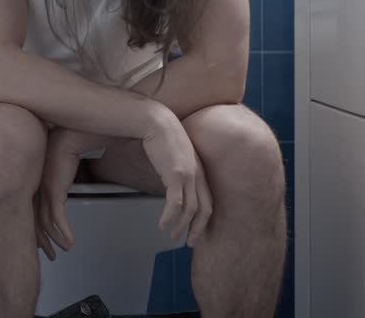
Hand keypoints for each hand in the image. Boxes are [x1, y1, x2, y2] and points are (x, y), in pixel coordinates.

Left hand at [35, 128, 100, 260]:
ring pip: (46, 224)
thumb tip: (60, 178)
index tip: (41, 240)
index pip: (29, 211)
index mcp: (33, 181)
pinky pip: (58, 218)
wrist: (68, 132)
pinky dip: (65, 232)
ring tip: (65, 249)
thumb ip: (56, 171)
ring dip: (56, 239)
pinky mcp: (54, 191)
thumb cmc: (63, 141)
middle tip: (49, 254)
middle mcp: (35, 188)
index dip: (35, 229)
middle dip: (42, 241)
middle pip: (34, 221)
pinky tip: (71, 241)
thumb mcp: (56, 161)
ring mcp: (44, 191)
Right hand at [140, 108, 212, 246]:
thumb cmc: (162, 136)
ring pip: (190, 210)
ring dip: (181, 226)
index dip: (204, 220)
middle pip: (205, 210)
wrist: (156, 121)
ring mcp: (188, 176)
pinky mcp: (176, 175)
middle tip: (190, 242)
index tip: (196, 231)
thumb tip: (171, 183)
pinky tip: (162, 223)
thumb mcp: (175, 156)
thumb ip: (177, 170)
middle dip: (198, 229)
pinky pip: (175, 203)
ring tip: (171, 234)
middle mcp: (198, 175)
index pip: (208, 201)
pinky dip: (169, 217)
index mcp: (200, 171)